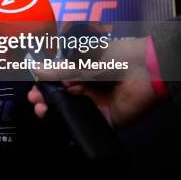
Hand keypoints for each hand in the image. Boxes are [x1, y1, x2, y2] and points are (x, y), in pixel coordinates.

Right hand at [27, 38, 157, 127]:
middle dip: (46, 100)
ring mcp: (97, 105)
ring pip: (71, 112)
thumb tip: (37, 69)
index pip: (58, 82)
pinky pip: (88, 124)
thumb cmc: (118, 55)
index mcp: (83, 72)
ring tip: (42, 110)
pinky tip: (60, 120)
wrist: (147, 67)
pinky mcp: (107, 119)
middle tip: (35, 100)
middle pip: (62, 99)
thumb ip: (61, 69)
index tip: (33, 89)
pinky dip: (74, 124)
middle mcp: (89, 89)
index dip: (44, 86)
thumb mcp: (85, 60)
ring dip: (55, 112)